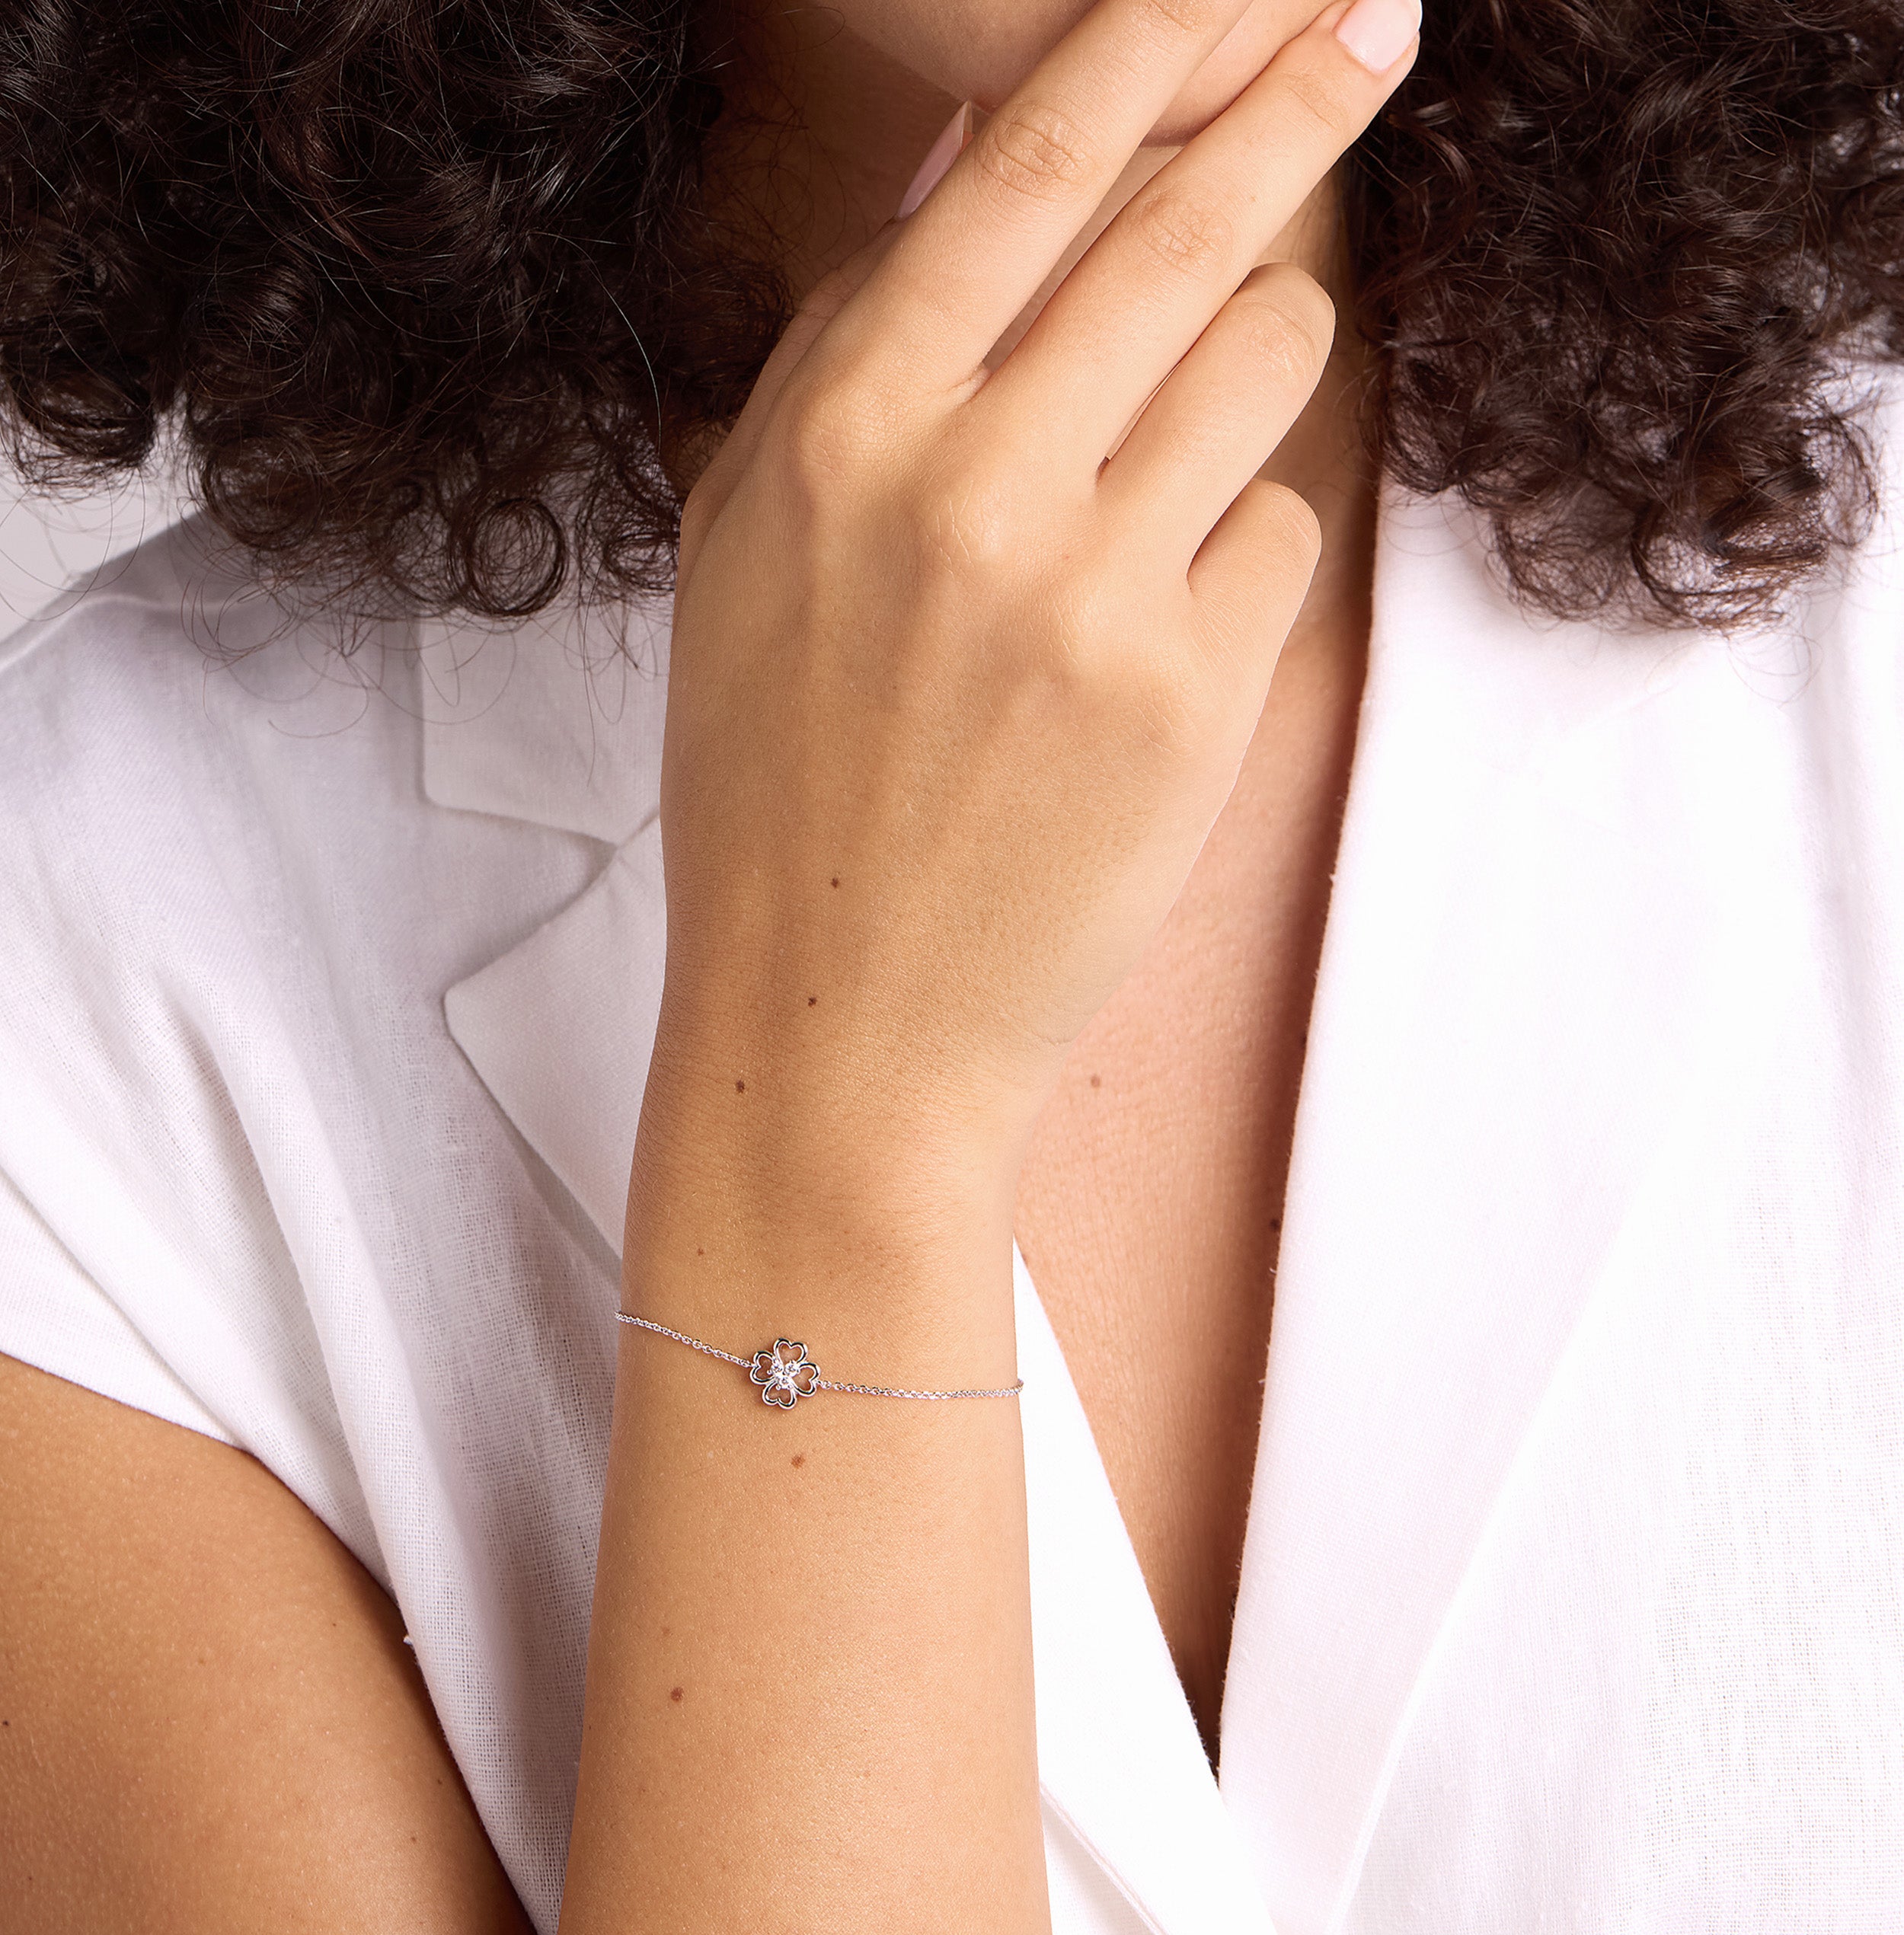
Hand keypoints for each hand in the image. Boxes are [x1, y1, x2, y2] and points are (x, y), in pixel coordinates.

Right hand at [651, 0, 1418, 1189]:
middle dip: (1298, 101)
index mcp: (842, 430)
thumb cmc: (779, 785)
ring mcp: (1091, 592)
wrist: (839, 1023)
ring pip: (1266, 360)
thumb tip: (964, 166)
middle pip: (1187, 225)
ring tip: (1165, 461)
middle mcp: (970, 484)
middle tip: (1374, 24)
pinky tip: (1143, 647)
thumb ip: (851, 344)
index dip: (1155, 40)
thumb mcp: (755, 546)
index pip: (1027, 169)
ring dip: (1251, 366)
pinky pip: (1276, 540)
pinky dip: (1231, 563)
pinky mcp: (1192, 698)